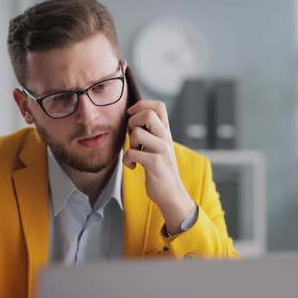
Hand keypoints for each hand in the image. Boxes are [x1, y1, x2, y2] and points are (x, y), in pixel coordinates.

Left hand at [123, 100, 195, 234]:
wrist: (171, 193)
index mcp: (166, 132)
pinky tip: (132, 166)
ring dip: (129, 144)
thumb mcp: (158, 147)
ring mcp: (162, 150)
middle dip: (133, 121)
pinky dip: (126, 161)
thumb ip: (150, 133)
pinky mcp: (155, 164)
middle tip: (132, 135)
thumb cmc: (160, 170)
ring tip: (133, 154)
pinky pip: (132, 154)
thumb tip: (132, 119)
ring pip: (137, 133)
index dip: (142, 105)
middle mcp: (166, 138)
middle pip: (148, 114)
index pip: (159, 106)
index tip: (132, 115)